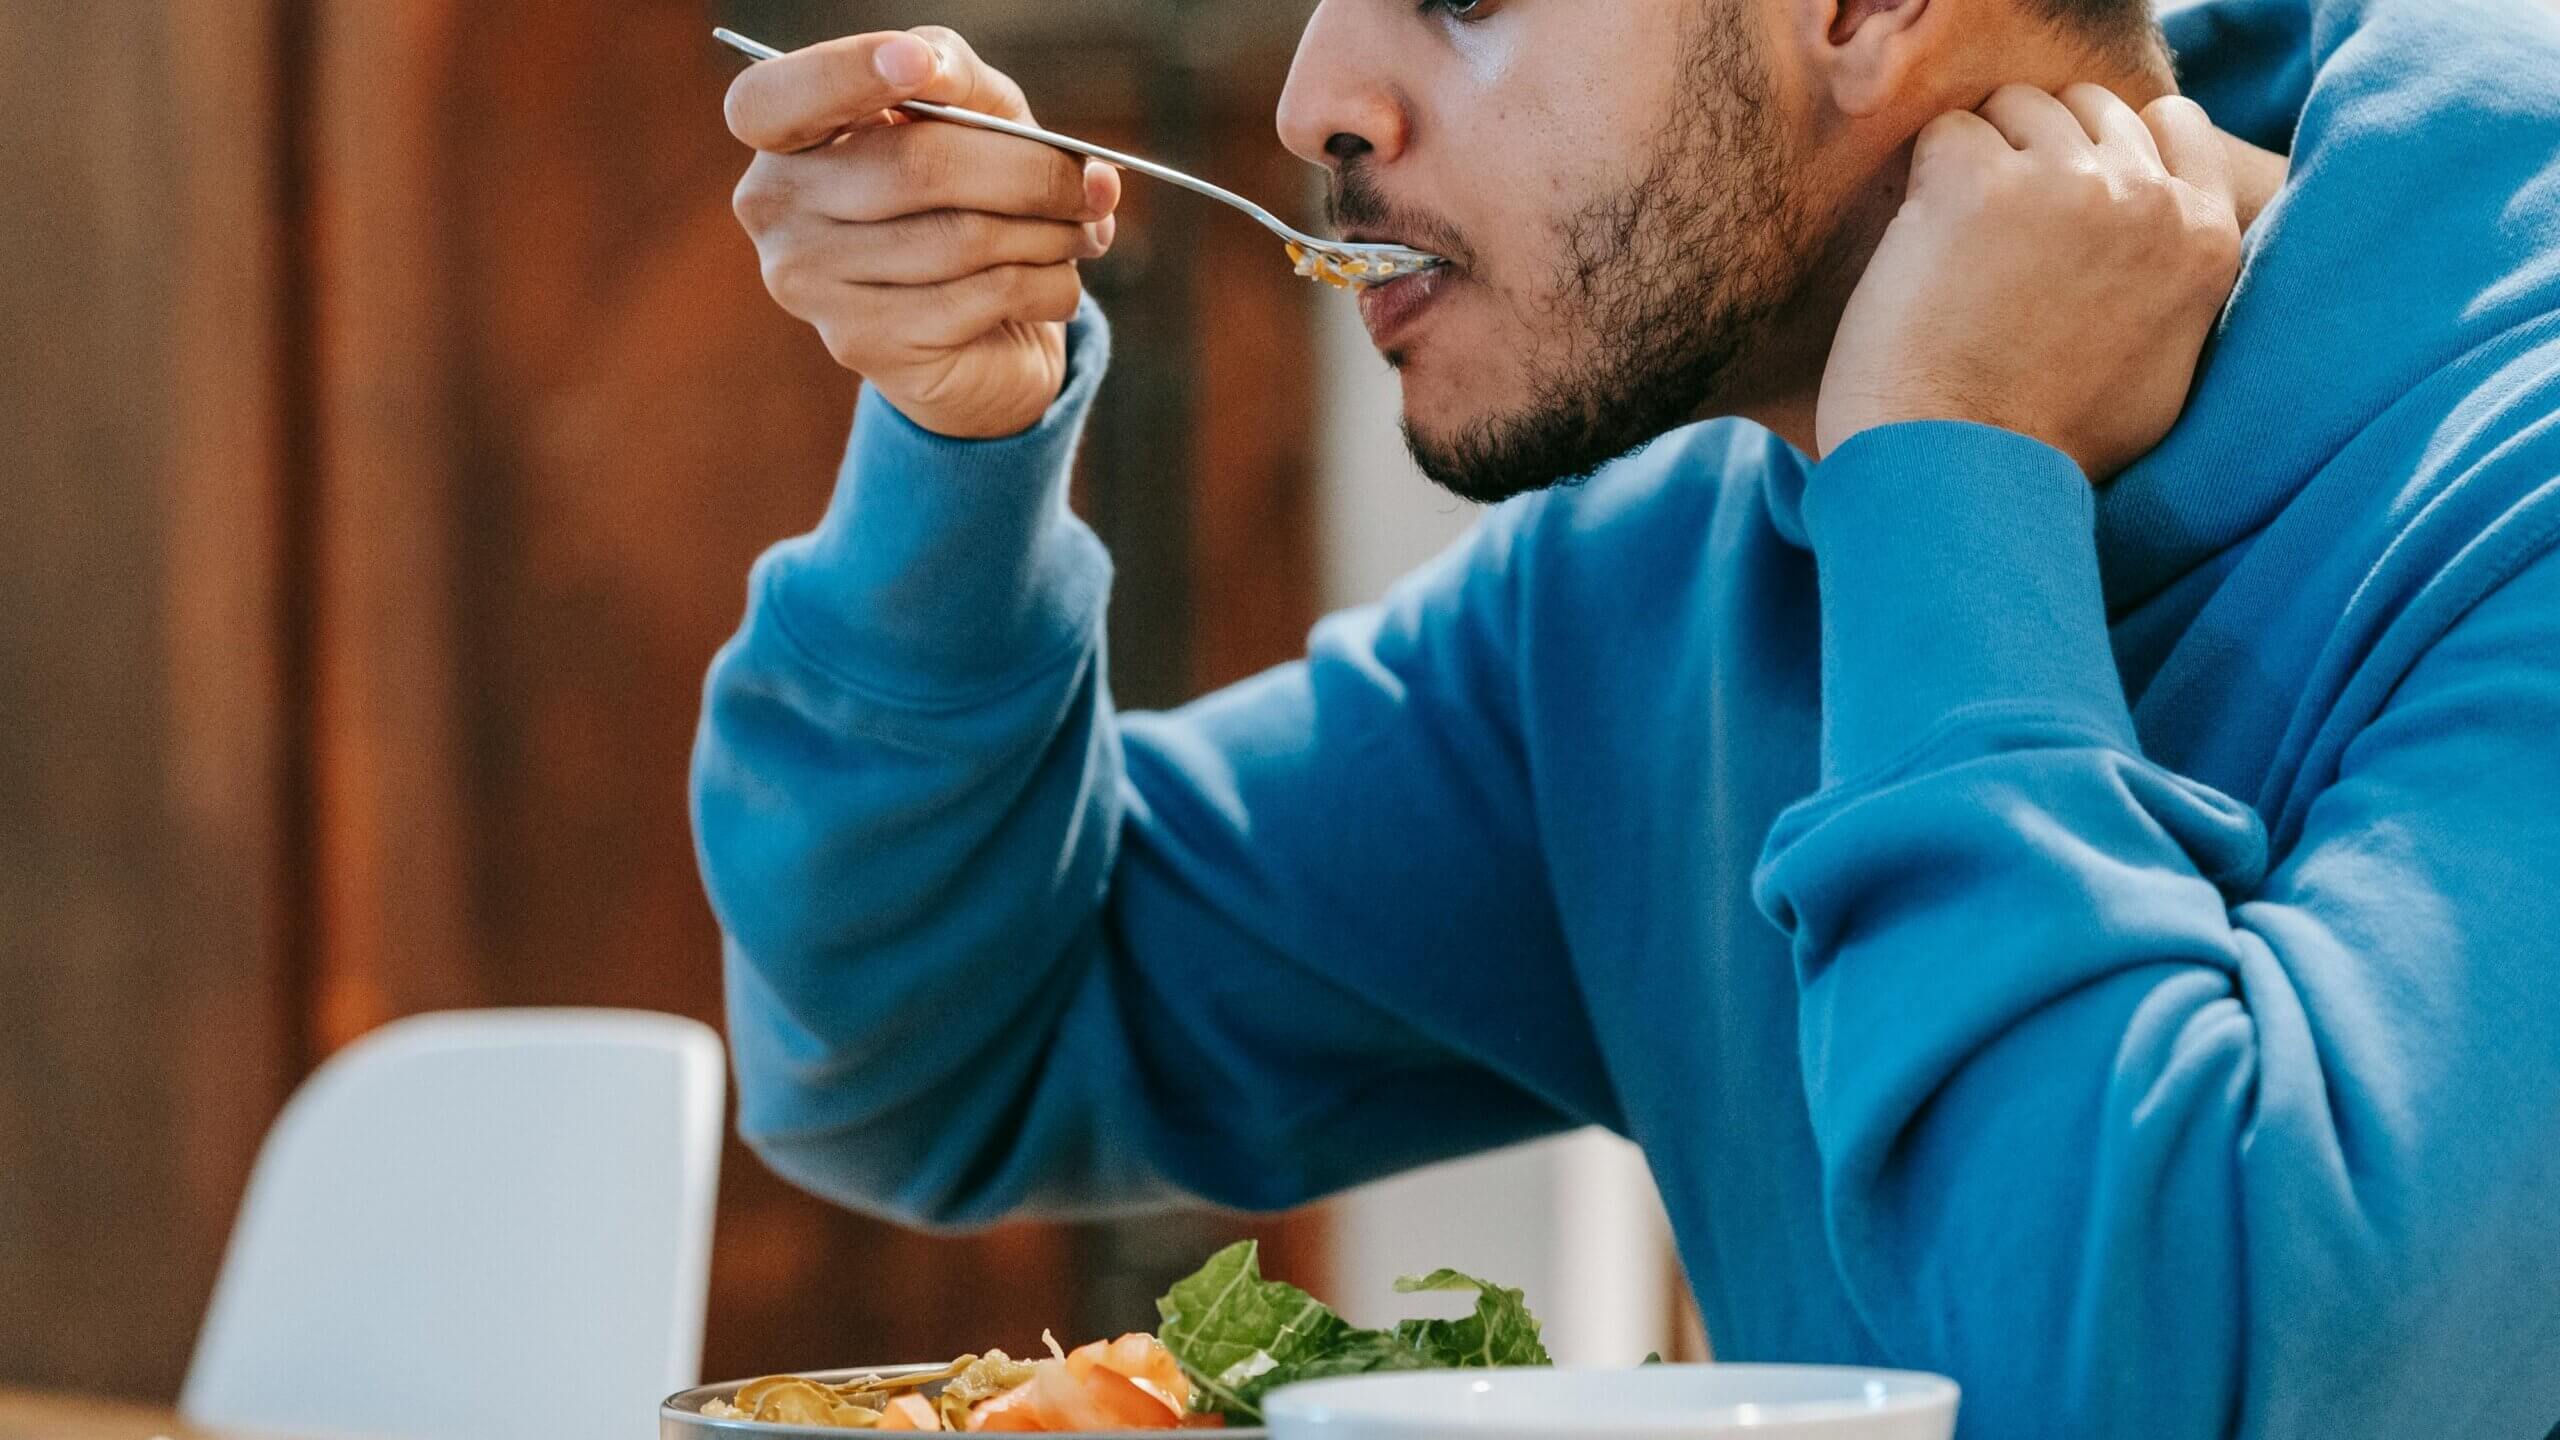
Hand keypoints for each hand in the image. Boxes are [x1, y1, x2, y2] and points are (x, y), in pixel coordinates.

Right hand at [725, 28, 1122, 438]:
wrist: (978, 338)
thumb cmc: (965, 202)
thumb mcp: (970, 118)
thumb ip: (962, 83)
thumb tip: (975, 93)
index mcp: (783, 136)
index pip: (769, 101)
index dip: (845, 74)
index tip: (920, 64)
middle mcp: (776, 208)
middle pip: (916, 167)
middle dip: (1031, 172)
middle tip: (1093, 182)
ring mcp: (810, 284)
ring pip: (962, 238)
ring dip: (1051, 233)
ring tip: (1083, 233)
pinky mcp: (864, 345)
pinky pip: (981, 297)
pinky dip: (1047, 285)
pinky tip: (1056, 285)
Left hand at [1817, 83, 2243, 482]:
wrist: (1965, 479)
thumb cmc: (2049, 447)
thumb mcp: (2163, 373)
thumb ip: (2176, 288)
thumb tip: (2175, 242)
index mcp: (2204, 238)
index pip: (2172, 122)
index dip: (2106, 148)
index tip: (2063, 198)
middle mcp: (2145, 198)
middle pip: (2087, 108)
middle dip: (2038, 154)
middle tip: (1997, 242)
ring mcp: (2065, 182)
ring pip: (2015, 107)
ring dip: (1979, 162)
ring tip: (1959, 255)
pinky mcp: (1977, 181)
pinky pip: (1945, 133)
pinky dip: (1923, 183)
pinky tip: (1922, 256)